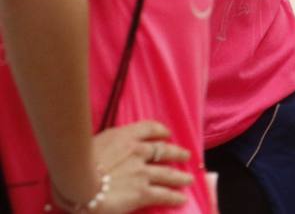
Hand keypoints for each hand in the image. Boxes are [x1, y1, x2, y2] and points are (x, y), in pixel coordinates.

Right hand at [71, 121, 194, 213]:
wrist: (75, 182)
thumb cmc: (73, 164)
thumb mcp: (91, 145)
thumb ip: (106, 146)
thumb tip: (106, 150)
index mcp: (123, 136)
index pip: (148, 128)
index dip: (160, 131)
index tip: (166, 134)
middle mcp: (138, 151)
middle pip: (164, 150)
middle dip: (177, 153)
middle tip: (186, 155)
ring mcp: (142, 172)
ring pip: (168, 173)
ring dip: (180, 177)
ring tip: (188, 179)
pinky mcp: (143, 192)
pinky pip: (164, 194)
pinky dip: (175, 196)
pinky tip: (182, 198)